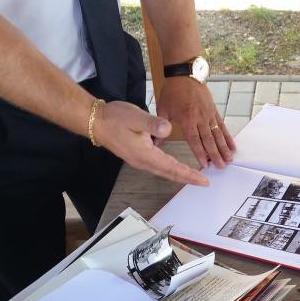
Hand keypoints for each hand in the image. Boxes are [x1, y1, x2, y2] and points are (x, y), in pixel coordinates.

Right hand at [93, 101, 207, 185]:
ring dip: (180, 175)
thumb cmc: (114, 118)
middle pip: (170, 173)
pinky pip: (158, 166)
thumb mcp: (135, 117)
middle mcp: (143, 161)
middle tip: (204, 183)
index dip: (189, 175)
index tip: (203, 181)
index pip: (172, 168)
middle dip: (188, 178)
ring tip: (194, 177)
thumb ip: (152, 124)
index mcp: (146, 154)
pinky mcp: (137, 156)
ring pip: (164, 171)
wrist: (95, 121)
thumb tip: (167, 129)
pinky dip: (170, 169)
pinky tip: (175, 167)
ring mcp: (140, 160)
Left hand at [155, 76, 235, 169]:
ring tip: (229, 159)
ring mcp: (209, 114)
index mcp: (187, 119)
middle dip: (216, 155)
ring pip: (218, 134)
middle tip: (221, 167)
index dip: (200, 153)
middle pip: (209, 140)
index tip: (205, 165)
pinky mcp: (214, 110)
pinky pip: (222, 125)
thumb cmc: (172, 90)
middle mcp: (200, 118)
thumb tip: (153, 143)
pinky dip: (227, 136)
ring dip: (224, 148)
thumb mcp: (163, 108)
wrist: (185, 73)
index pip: (195, 140)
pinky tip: (232, 145)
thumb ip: (160, 126)